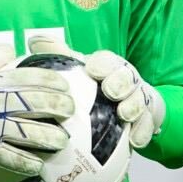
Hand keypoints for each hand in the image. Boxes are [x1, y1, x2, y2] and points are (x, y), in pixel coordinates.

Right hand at [0, 43, 73, 175]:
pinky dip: (24, 162)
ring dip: (48, 137)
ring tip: (62, 141)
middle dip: (57, 106)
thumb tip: (12, 50)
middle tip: (71, 110)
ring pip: (26, 132)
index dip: (50, 80)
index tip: (65, 85)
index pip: (29, 78)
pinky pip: (8, 157)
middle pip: (34, 104)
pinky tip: (38, 165)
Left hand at [27, 37, 164, 148]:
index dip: (102, 64)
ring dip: (133, 106)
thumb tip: (33, 40)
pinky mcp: (148, 117)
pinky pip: (148, 124)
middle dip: (121, 81)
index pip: (108, 60)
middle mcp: (127, 79)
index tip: (92, 70)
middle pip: (128, 76)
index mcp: (109, 66)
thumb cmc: (96, 86)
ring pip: (141, 99)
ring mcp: (139, 98)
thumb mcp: (78, 71)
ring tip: (124, 115)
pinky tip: (135, 141)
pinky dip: (143, 132)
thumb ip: (58, 57)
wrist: (129, 103)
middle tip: (111, 91)